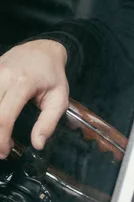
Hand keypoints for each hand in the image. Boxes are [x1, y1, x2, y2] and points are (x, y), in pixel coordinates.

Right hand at [0, 40, 68, 157]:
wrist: (42, 50)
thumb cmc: (53, 76)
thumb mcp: (59, 98)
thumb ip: (49, 122)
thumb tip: (38, 144)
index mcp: (23, 83)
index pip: (4, 116)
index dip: (1, 138)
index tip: (5, 152)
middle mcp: (2, 76)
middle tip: (0, 151)